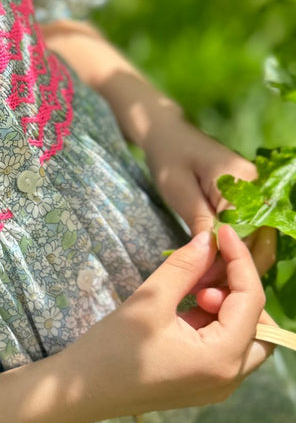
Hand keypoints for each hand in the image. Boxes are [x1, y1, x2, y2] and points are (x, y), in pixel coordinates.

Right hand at [72, 225, 271, 418]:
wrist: (82, 391)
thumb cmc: (112, 348)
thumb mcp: (150, 300)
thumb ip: (185, 267)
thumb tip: (209, 240)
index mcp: (221, 360)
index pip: (251, 302)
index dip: (240, 261)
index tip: (222, 232)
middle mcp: (229, 378)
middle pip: (261, 327)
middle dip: (240, 292)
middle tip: (205, 275)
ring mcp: (217, 385)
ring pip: (246, 337)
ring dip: (228, 307)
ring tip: (192, 291)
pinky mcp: (203, 384)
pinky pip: (226, 349)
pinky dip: (216, 323)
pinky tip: (188, 306)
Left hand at [143, 115, 276, 276]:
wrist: (165, 132)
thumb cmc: (168, 156)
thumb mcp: (179, 191)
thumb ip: (200, 222)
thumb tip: (214, 257)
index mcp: (243, 181)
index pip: (247, 233)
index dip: (229, 262)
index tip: (206, 283)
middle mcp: (256, 186)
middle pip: (257, 239)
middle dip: (233, 267)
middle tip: (204, 290)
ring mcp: (253, 193)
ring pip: (253, 239)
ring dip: (231, 263)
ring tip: (203, 283)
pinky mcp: (243, 199)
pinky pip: (244, 231)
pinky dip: (229, 250)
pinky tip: (209, 267)